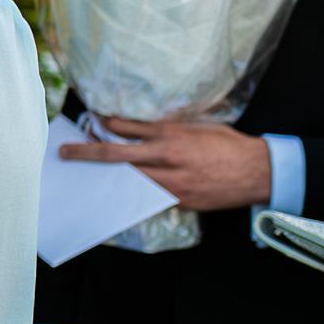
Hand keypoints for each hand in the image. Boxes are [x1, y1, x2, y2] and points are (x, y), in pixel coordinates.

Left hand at [57, 116, 271, 210]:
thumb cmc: (227, 144)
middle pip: (116, 155)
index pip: (124, 128)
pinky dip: (131, 194)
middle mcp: (165, 158)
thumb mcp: (194, 126)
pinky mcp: (179, 200)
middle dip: (86, 153)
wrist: (258, 171)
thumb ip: (162, 129)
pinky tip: (117, 195)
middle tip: (64, 152)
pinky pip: (147, 197)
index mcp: (169, 135)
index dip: (102, 124)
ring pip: (127, 179)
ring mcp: (171, 182)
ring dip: (105, 178)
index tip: (89, 122)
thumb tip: (133, 128)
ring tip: (85, 176)